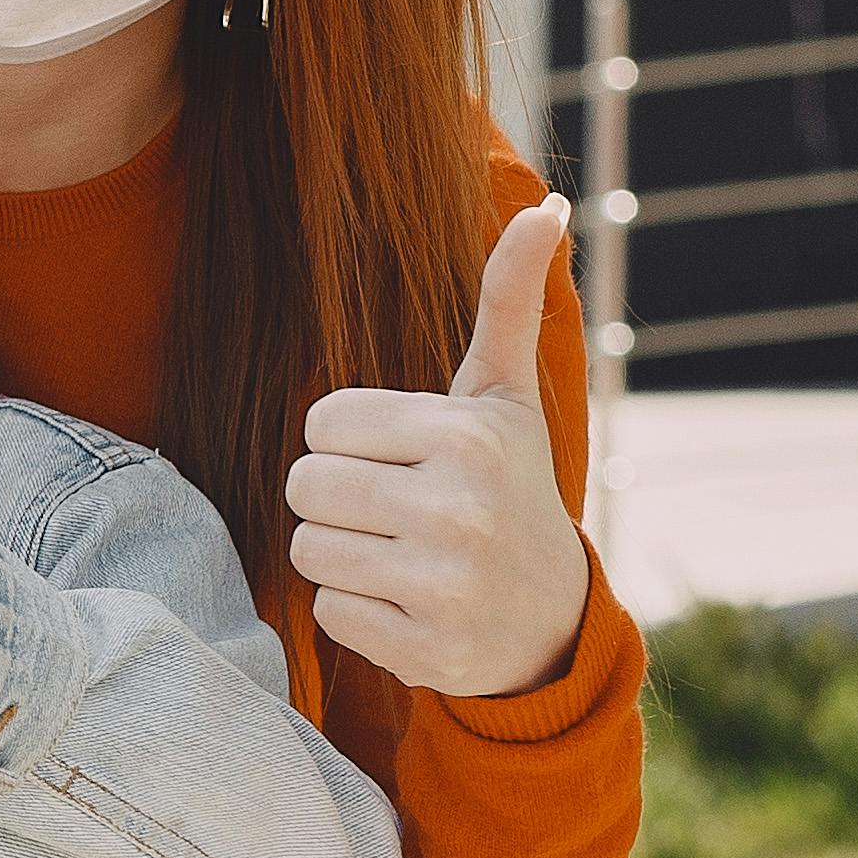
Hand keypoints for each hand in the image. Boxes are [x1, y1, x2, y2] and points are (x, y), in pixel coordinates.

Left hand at [288, 201, 591, 698]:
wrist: (554, 620)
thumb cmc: (509, 487)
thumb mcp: (505, 396)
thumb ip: (507, 300)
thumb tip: (547, 207)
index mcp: (468, 437)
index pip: (323, 422)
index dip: (349, 440)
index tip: (401, 458)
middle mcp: (459, 509)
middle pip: (304, 485)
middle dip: (335, 496)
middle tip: (391, 509)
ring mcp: (444, 585)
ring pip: (308, 548)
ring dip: (339, 552)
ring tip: (398, 552)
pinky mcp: (425, 649)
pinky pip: (327, 610)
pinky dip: (356, 609)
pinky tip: (407, 601)